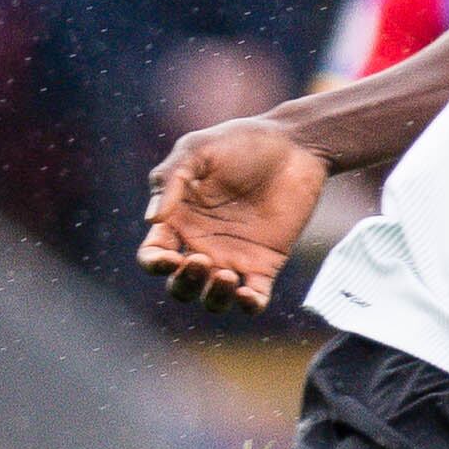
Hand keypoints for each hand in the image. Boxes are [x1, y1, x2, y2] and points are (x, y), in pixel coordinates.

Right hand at [139, 117, 330, 310]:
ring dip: (214, 298)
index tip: (169, 257)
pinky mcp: (265, 264)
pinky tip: (247, 295)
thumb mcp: (197, 149)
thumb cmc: (241, 141)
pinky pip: (253, 300)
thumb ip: (171, 178)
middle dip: (184, 283)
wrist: (295, 144)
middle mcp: (201, 245)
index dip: (153, 263)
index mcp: (179, 220)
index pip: (153, 255)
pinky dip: (247, 306)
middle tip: (202, 260)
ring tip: (227, 276)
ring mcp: (233, 257)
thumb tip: (153, 221)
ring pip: (213, 300)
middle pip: (180, 286)